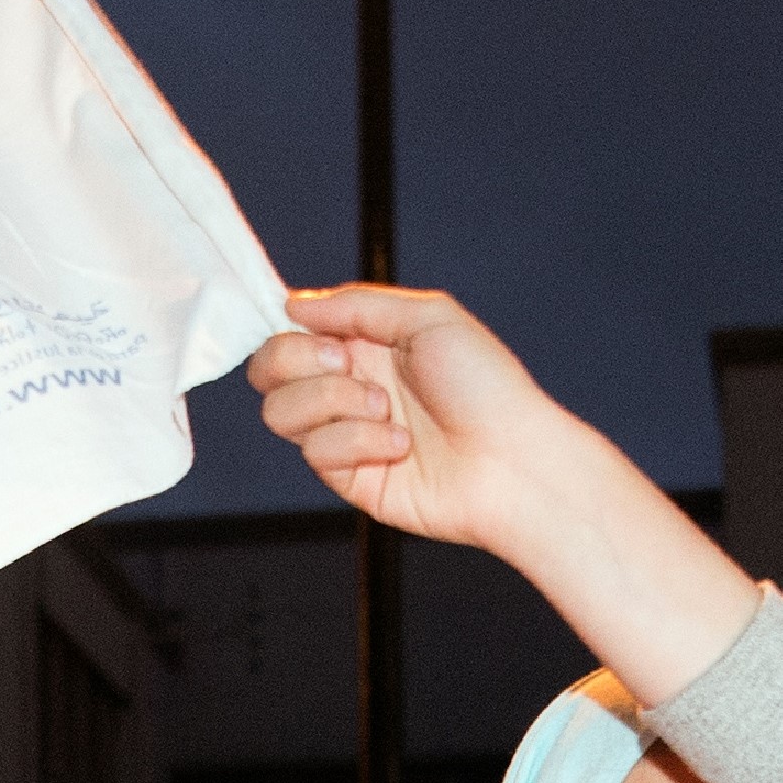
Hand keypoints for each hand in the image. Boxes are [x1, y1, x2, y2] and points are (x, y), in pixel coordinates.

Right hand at [249, 283, 580, 555]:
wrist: (515, 461)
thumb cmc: (488, 388)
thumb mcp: (429, 317)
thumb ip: (357, 304)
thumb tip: (293, 303)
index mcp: (366, 346)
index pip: (290, 333)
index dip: (287, 329)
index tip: (317, 330)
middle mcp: (350, 388)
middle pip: (267, 371)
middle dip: (295, 359)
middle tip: (347, 362)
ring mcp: (348, 435)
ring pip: (280, 413)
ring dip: (331, 401)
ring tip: (387, 409)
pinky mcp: (352, 479)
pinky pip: (316, 452)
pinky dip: (357, 441)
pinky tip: (401, 446)